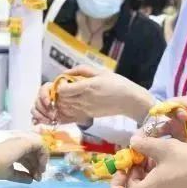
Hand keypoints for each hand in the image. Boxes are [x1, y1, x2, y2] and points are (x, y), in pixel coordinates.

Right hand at [0, 134, 48, 183]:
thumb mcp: (10, 174)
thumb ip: (21, 176)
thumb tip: (31, 180)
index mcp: (12, 150)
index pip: (26, 158)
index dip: (32, 167)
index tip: (34, 178)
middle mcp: (18, 144)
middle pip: (33, 154)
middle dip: (37, 166)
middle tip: (39, 178)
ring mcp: (22, 142)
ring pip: (38, 149)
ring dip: (41, 161)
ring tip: (41, 173)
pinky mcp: (26, 142)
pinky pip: (40, 145)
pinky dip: (43, 155)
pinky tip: (41, 165)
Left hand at [31, 66, 150, 125]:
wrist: (130, 101)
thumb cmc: (117, 83)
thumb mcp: (100, 72)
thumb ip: (81, 71)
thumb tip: (66, 73)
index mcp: (87, 87)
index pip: (63, 90)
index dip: (59, 86)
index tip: (63, 82)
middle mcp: (84, 100)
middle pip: (61, 100)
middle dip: (56, 95)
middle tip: (59, 89)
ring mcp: (85, 110)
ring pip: (64, 109)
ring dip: (59, 104)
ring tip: (62, 97)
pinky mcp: (87, 116)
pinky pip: (70, 116)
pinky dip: (63, 113)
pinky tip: (64, 107)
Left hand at [109, 135, 186, 187]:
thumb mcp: (167, 148)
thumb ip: (145, 144)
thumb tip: (132, 142)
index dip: (115, 184)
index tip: (125, 167)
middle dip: (135, 172)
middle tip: (144, 153)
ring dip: (149, 174)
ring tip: (160, 154)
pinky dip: (162, 179)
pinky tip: (174, 163)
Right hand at [154, 91, 186, 155]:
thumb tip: (179, 105)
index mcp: (186, 107)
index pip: (167, 109)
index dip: (163, 114)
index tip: (166, 120)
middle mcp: (183, 122)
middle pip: (163, 127)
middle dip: (154, 132)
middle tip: (147, 140)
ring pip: (169, 142)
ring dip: (161, 146)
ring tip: (155, 153)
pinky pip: (182, 154)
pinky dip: (175, 157)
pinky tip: (171, 161)